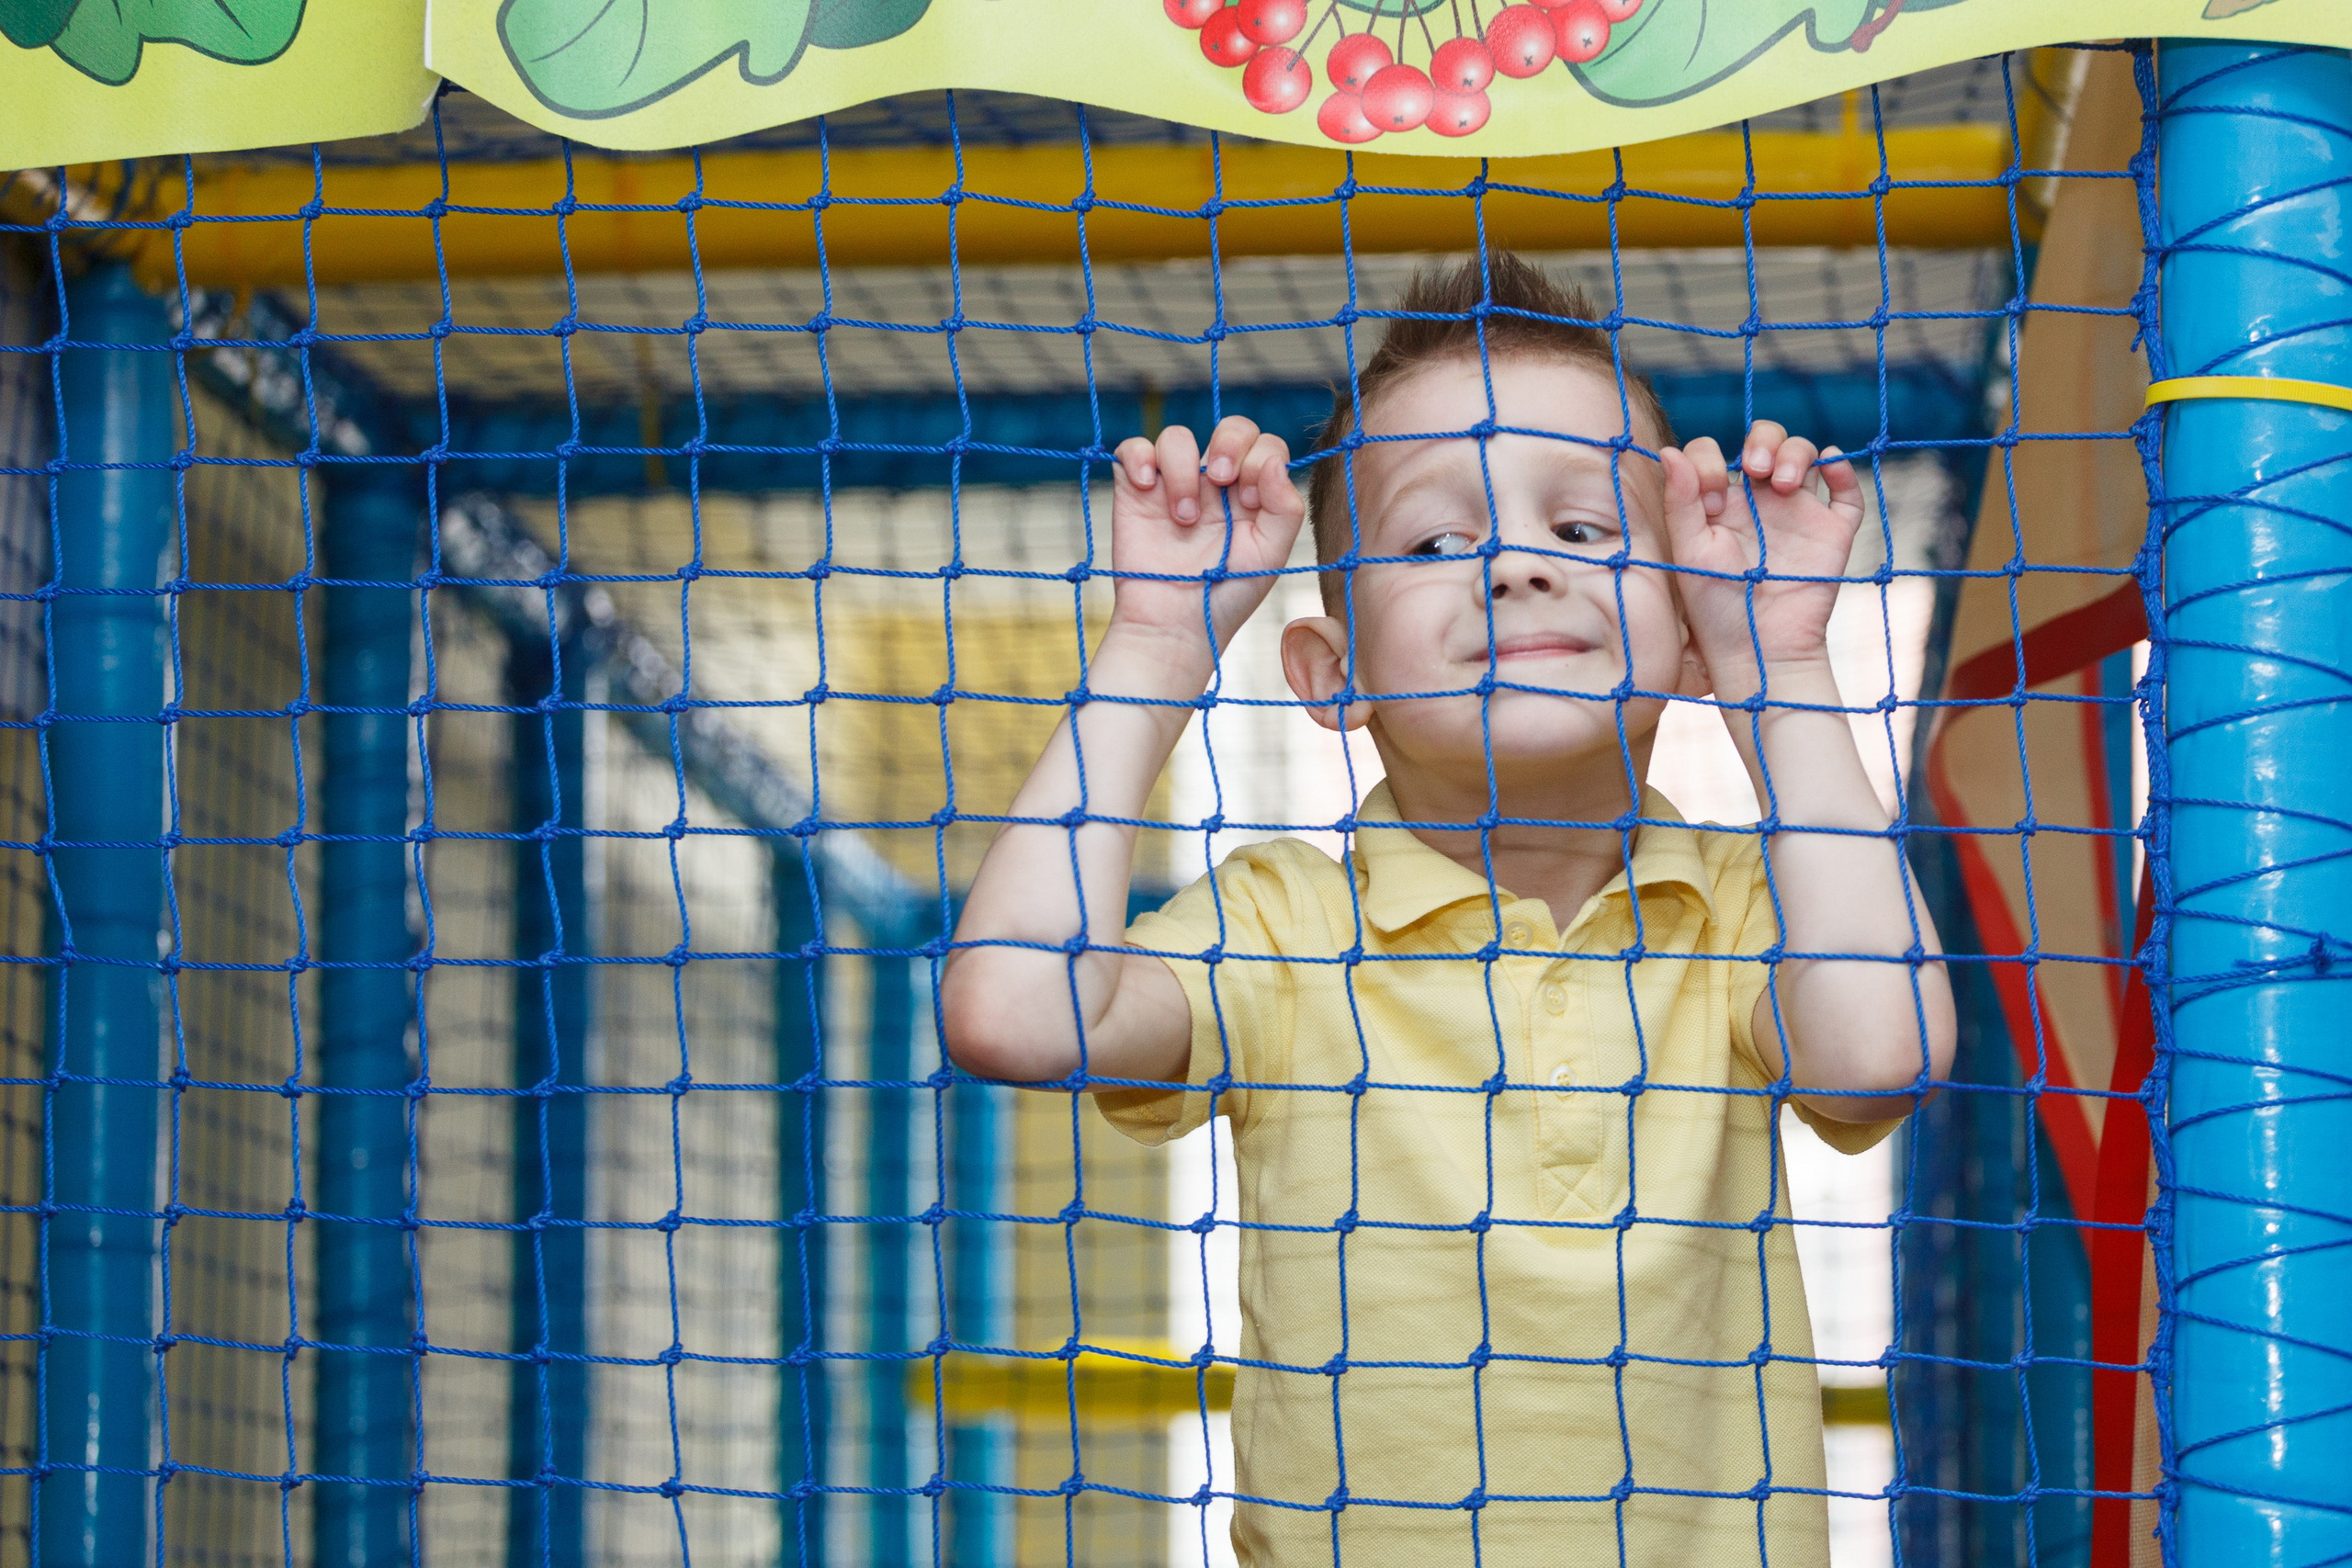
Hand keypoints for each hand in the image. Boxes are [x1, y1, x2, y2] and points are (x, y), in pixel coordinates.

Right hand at [1110, 417, 1304, 661]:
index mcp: (1250, 494)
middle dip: (1229, 443)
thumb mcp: (1269, 556)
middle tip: (1221, 481)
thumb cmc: (1225, 595)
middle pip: (1229, 428)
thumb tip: (1273, 461)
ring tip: (1184, 517)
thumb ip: (1284, 508)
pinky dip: (1139, 457)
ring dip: (1184, 469)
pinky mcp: (1135, 492)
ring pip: (1177, 437)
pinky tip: (1147, 487)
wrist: (1174, 625)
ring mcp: (1173, 484)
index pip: (1264, 446)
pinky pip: (1133, 449)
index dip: (1259, 459)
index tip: (1250, 500)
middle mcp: (1213, 484)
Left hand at [1660, 420, 1865, 700]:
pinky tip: (1830, 466)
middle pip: (1767, 441)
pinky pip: (1847, 492)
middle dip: (1764, 440)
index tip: (1711, 494)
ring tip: (1783, 482)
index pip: (1716, 453)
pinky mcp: (1832, 531)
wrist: (1761, 650)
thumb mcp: (1690, 552)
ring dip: (1797, 452)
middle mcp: (1759, 501)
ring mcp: (1798, 513)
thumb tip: (1669, 450)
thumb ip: (1680, 501)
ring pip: (1806, 456)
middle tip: (1754, 468)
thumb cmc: (1716, 607)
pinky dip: (1843, 468)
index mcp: (1720, 503)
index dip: (1712, 458)